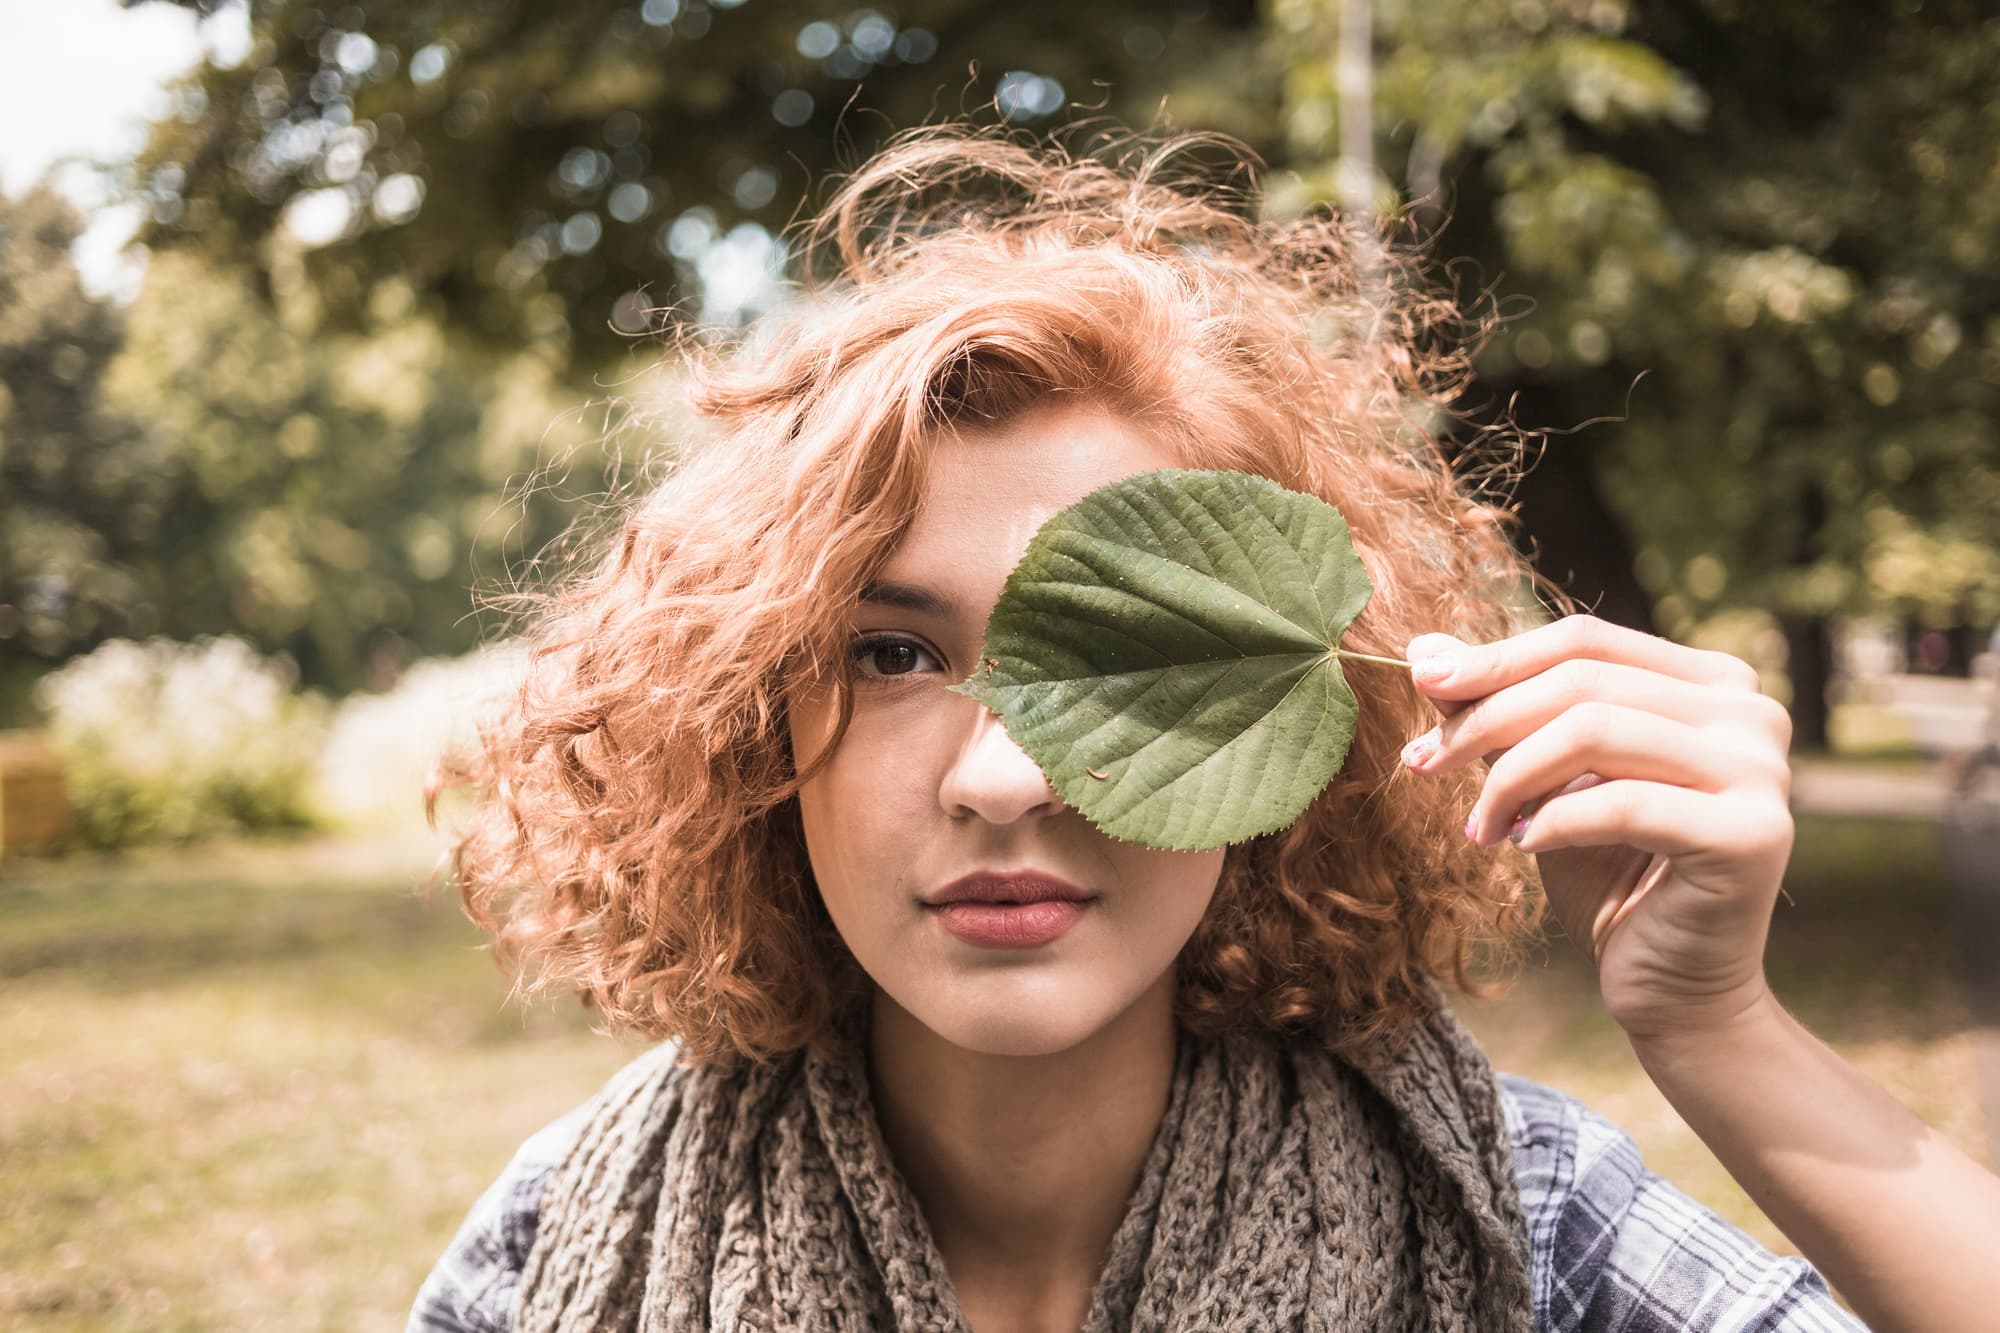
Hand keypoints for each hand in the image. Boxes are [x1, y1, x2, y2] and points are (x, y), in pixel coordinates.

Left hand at [1399, 614, 1796, 1040]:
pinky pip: (1622, 804)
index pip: (1585, 641)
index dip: (1495, 661)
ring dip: (1511, 776)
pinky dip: (1555, 821)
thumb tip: (1424, 649)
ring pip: (1596, 731)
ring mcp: (1762, 771)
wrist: (1672, 990)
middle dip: (1486, 720)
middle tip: (1422, 762)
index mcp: (1712, 682)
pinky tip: (1523, 845)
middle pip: (1583, 682)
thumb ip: (1501, 711)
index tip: (1421, 685)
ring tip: (1479, 825)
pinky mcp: (1752, 834)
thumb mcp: (1544, 780)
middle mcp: (1751, 712)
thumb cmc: (1607, 875)